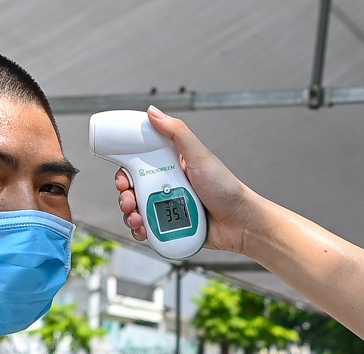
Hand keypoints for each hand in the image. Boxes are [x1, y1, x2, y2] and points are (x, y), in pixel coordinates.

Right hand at [113, 108, 254, 253]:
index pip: (138, 165)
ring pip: (138, 211)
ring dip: (130, 215)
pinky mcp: (172, 227)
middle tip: (128, 199)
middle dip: (125, 196)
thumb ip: (177, 132)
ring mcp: (169, 208)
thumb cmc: (226, 188)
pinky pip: (149, 230)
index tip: (122, 177)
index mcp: (171, 166)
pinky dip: (141, 231)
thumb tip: (153, 112)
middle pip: (133, 190)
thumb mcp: (200, 155)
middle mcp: (167, 186)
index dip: (125, 171)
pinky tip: (144, 231)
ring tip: (137, 218)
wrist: (240, 223)